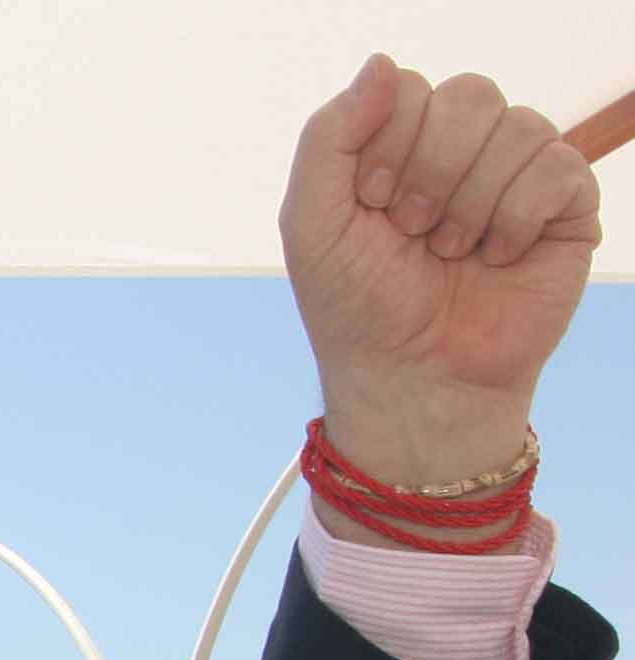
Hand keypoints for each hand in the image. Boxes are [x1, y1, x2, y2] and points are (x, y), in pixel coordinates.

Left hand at [280, 54, 600, 487]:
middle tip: (411, 232)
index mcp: (401, 145)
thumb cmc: (357, 309)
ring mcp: (516, 175)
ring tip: (450, 252)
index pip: (407, 88)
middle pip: (468, 95)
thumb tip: (380, 61)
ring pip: (517, 127)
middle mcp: (462, 152)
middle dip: (430, 172)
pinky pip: (559, 166)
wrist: (411, 380)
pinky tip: (496, 257)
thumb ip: (329, 137)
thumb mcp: (312, 223)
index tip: (371, 207)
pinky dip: (517, 218)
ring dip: (470, 202)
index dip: (387, 147)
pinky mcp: (564, 206)